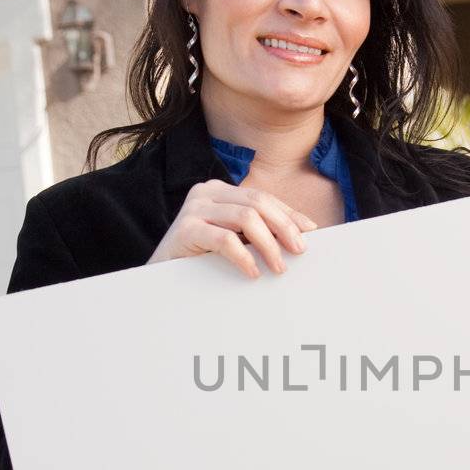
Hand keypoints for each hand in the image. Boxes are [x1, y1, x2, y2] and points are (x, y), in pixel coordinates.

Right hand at [147, 180, 318, 277]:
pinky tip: (253, 271)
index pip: (262, 197)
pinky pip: (224, 240)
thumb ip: (255, 232)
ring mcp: (193, 209)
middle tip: (299, 251)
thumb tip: (299, 236)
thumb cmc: (199, 259)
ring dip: (268, 244)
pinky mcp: (185, 229)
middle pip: (257, 203)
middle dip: (283, 227)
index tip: (310, 231)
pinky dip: (244, 256)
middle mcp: (206, 193)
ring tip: (279, 267)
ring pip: (245, 218)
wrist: (159, 277)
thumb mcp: (232, 239)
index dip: (288, 214)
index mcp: (219, 192)